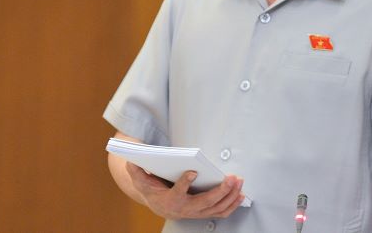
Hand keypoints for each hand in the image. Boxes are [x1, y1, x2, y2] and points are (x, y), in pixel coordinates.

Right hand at [126, 162, 245, 219]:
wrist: (158, 204)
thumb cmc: (152, 188)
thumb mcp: (140, 178)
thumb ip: (135, 169)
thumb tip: (130, 158)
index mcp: (170, 200)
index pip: (177, 193)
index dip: (185, 183)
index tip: (192, 171)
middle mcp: (185, 209)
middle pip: (205, 203)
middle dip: (221, 191)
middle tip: (231, 178)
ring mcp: (197, 213)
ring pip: (216, 208)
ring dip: (230, 196)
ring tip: (239, 182)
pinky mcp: (205, 212)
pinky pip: (221, 212)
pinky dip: (232, 205)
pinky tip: (241, 195)